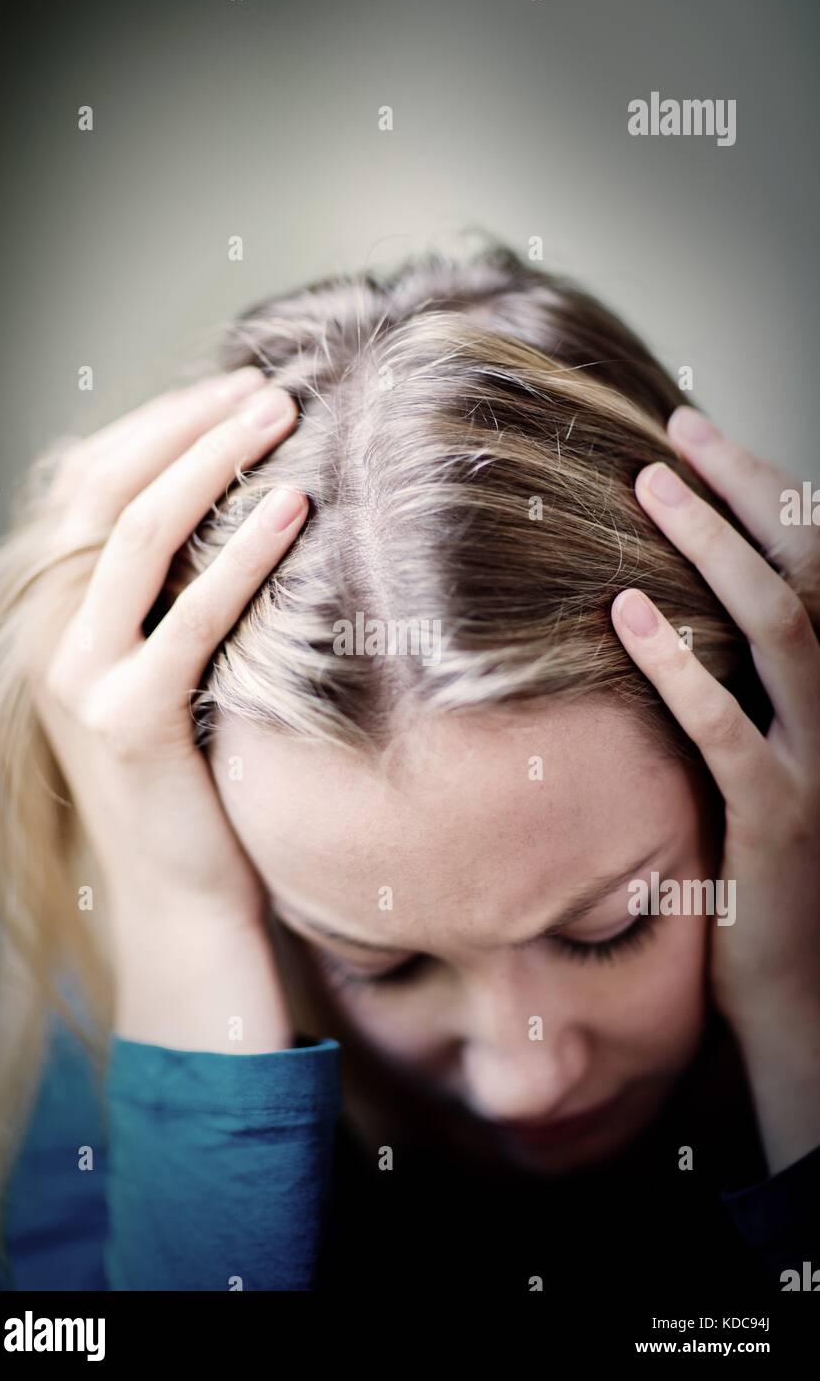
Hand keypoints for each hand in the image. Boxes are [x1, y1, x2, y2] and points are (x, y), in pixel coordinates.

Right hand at [27, 368, 308, 1051]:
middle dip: (187, 424)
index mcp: (58, 611)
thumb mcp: (172, 667)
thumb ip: (178, 594)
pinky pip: (188, 617)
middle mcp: (53, 633)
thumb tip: (246, 501)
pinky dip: (241, 554)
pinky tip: (292, 508)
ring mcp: (81, 677)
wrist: (182, 896)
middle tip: (267, 385)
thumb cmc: (194, 775)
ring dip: (212, 460)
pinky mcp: (128, 721)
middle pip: (107, 488)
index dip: (159, 424)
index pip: (90, 482)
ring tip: (281, 416)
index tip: (233, 388)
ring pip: (137, 533)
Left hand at [609, 408, 819, 1041]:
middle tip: (677, 432)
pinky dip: (678, 667)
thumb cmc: (759, 869)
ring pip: (783, 629)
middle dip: (748, 491)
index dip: (769, 492)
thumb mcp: (756, 759)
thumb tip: (654, 603)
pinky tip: (624, 616)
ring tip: (650, 487)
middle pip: (810, 573)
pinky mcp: (779, 819)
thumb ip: (734, 685)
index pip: (818, 566)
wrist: (797, 993)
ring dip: (716, 549)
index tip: (702, 436)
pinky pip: (729, 730)